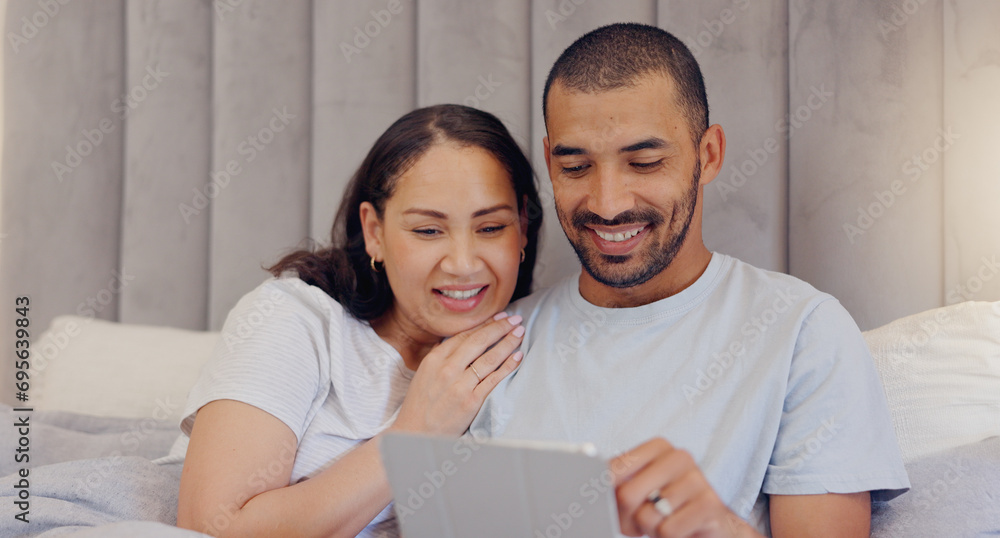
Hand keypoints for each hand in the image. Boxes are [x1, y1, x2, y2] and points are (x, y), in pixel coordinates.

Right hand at [390, 312, 523, 435]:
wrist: (416, 434)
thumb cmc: (420, 405)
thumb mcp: (424, 374)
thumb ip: (440, 357)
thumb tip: (455, 340)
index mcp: (434, 360)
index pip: (464, 335)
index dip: (484, 324)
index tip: (498, 316)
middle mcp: (447, 369)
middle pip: (479, 341)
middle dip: (500, 327)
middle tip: (515, 319)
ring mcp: (460, 386)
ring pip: (489, 358)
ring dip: (507, 343)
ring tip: (520, 333)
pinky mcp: (471, 402)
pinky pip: (494, 380)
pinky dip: (508, 366)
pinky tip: (518, 357)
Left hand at [611, 438, 760, 537]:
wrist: (710, 527)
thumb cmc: (665, 509)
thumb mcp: (636, 492)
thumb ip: (614, 484)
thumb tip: (592, 485)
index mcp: (658, 447)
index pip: (613, 471)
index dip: (608, 496)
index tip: (616, 502)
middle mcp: (680, 457)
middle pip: (627, 495)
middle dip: (628, 517)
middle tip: (643, 520)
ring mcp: (698, 479)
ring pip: (647, 516)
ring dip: (651, 528)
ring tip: (666, 521)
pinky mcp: (711, 505)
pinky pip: (668, 530)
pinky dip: (668, 537)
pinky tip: (681, 529)